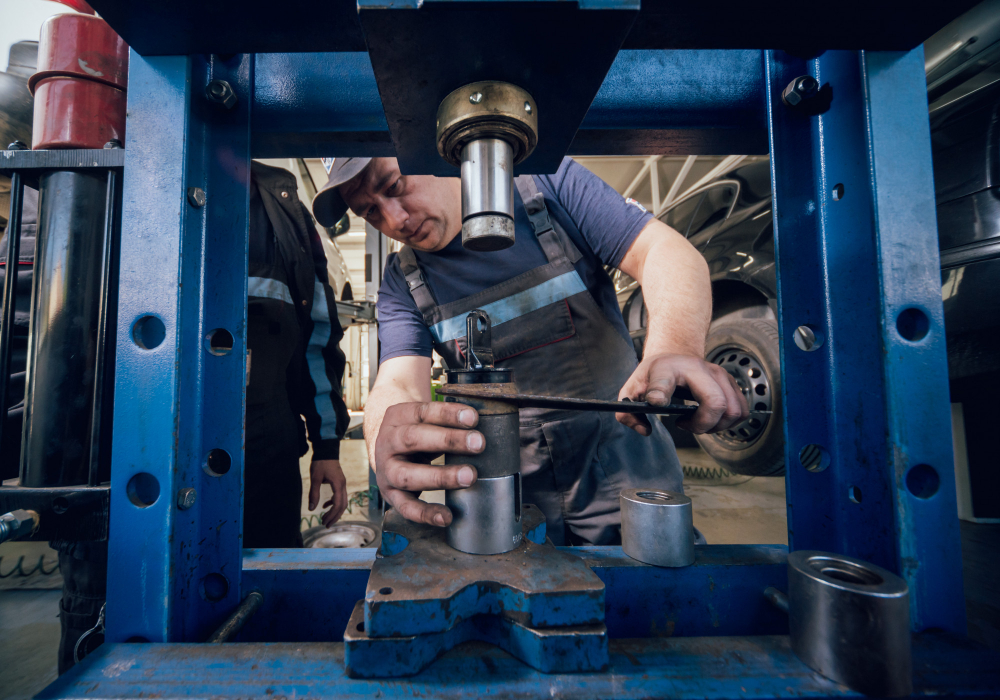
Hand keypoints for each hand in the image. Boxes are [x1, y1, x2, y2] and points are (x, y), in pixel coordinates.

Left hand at [309, 459, 347, 526]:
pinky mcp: (339, 482)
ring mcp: (342, 484)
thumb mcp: (315, 479)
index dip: (332, 515)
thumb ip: (314, 494)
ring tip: (325, 518)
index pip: (338, 504)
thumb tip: (311, 508)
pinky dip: (333, 503)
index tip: (325, 522)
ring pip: (342, 502)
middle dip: (335, 516)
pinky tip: (324, 506)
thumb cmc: (320, 463)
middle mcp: (343, 486)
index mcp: (338, 485)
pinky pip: (339, 496)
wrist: (326, 451)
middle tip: (326, 524)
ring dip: (334, 511)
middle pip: (342, 505)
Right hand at [374, 402, 482, 526]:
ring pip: (408, 475)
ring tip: (469, 477)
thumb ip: (448, 422)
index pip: (422, 412)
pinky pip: (406, 507)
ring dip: (440, 476)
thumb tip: (488, 425)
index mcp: (398, 417)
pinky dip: (426, 514)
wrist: (387, 450)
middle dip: (448, 441)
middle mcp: (388, 443)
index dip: (448, 414)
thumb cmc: (418, 432)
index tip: (473, 418)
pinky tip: (446, 517)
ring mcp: (386, 471)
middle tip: (478, 443)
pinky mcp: (390, 495)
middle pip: (413, 439)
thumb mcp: (425, 420)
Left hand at [617, 353, 747, 434]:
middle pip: (717, 403)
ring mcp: (719, 375)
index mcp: (668, 369)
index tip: (656, 404)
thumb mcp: (633, 389)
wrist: (675, 355)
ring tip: (697, 422)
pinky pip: (741, 410)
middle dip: (703, 425)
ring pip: (733, 411)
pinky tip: (710, 419)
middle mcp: (699, 369)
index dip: (659, 395)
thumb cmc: (655, 374)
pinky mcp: (731, 383)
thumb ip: (628, 412)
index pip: (664, 381)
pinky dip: (728, 422)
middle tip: (685, 424)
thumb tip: (645, 430)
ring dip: (716, 426)